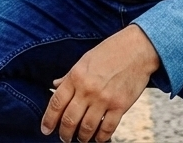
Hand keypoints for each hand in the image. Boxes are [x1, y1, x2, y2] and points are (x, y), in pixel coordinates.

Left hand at [41, 24, 158, 142]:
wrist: (137, 49)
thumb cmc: (111, 51)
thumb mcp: (85, 59)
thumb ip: (69, 75)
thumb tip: (55, 84)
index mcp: (76, 76)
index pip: (56, 103)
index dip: (49, 120)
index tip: (45, 130)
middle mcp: (88, 89)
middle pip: (70, 119)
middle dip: (64, 133)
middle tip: (64, 138)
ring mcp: (104, 99)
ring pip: (87, 127)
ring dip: (81, 137)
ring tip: (80, 139)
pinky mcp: (120, 105)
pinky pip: (107, 128)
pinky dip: (101, 137)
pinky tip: (98, 138)